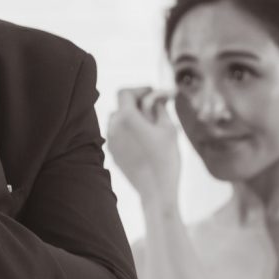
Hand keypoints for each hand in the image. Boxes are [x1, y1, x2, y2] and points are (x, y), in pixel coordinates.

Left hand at [107, 87, 179, 204]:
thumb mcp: (168, 128)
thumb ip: (160, 107)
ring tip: (150, 125)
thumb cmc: (165, 158)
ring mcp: (111, 142)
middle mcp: (113, 128)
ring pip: (117, 120)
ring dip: (132, 118)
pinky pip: (118, 135)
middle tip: (155, 108)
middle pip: (121, 106)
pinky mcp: (113, 153)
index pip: (125, 92)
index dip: (140, 89)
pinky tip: (144, 140)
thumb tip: (158, 96)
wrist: (155, 190)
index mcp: (126, 118)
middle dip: (137, 104)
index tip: (153, 94)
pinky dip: (128, 131)